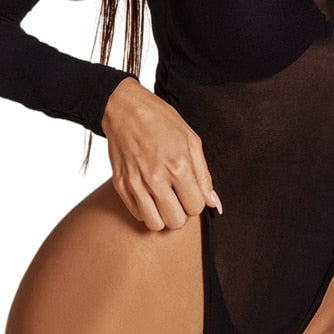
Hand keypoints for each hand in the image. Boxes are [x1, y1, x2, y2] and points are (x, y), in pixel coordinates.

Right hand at [101, 77, 222, 230]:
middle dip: (181, 212)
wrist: (124, 108)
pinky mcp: (120, 186)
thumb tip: (214, 203)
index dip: (196, 201)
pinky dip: (146, 210)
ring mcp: (135, 184)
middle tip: (179, 196)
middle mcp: (156, 178)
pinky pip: (137, 215)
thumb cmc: (161, 120)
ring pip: (155, 224)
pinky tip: (149, 194)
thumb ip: (204, 175)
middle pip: (176, 221)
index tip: (191, 190)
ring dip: (163, 215)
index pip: (195, 207)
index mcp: (178, 166)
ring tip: (164, 199)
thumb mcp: (191, 140)